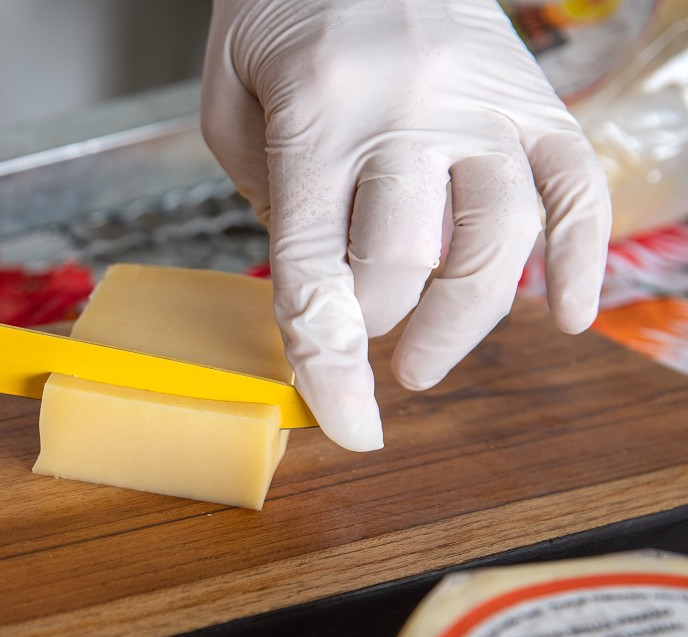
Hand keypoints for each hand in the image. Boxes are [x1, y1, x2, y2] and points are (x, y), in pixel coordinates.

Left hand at [201, 0, 610, 450]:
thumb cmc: (276, 11)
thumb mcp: (228, 102)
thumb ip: (265, 198)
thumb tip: (321, 289)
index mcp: (320, 112)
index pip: (318, 270)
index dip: (328, 362)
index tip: (345, 423)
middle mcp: (410, 109)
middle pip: (405, 263)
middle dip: (376, 329)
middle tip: (363, 342)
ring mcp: (484, 101)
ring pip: (498, 241)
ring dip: (464, 324)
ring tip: (424, 359)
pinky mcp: (533, 95)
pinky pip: (578, 188)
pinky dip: (579, 260)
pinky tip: (564, 315)